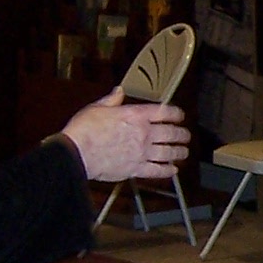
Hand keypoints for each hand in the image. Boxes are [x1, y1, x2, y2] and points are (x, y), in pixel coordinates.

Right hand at [61, 89, 190, 182]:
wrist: (76, 153)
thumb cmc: (84, 129)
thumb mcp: (97, 107)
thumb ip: (112, 100)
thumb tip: (119, 91)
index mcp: (135, 115)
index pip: (164, 112)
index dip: (175, 113)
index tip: (180, 115)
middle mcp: (143, 133)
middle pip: (171, 133)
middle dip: (182, 134)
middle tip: (186, 136)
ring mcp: (141, 152)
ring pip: (168, 153)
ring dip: (179, 152)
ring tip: (184, 153)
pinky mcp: (136, 169)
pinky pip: (157, 170)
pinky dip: (167, 171)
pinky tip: (172, 170)